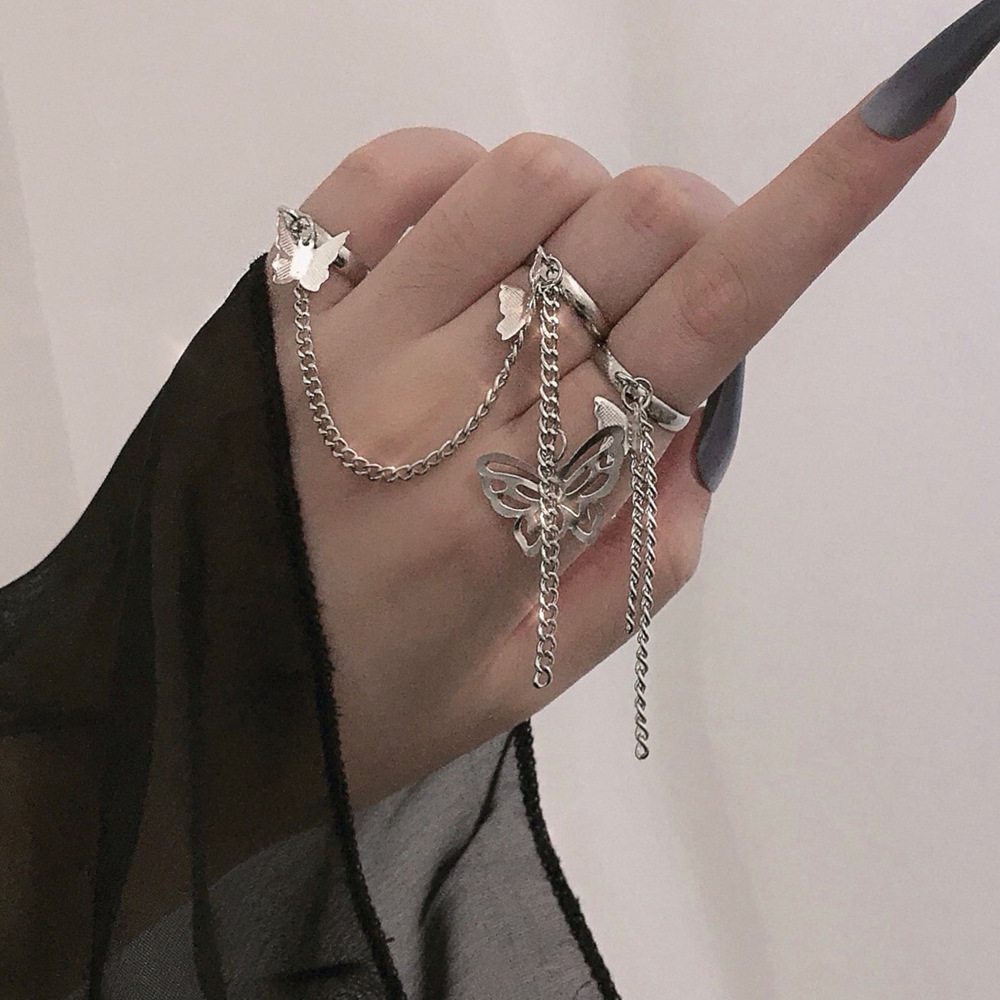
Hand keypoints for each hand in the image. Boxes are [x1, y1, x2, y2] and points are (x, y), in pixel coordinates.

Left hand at [266, 94, 954, 809]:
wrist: (194, 687)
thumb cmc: (372, 699)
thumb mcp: (537, 670)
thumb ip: (650, 543)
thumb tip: (702, 402)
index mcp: (520, 510)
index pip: (706, 325)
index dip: (819, 210)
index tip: (906, 121)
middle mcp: (439, 405)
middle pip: (634, 217)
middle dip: (689, 230)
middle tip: (652, 302)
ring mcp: (346, 342)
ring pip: (527, 174)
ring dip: (579, 211)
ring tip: (542, 299)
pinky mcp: (276, 309)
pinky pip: (391, 169)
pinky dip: (461, 178)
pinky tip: (461, 255)